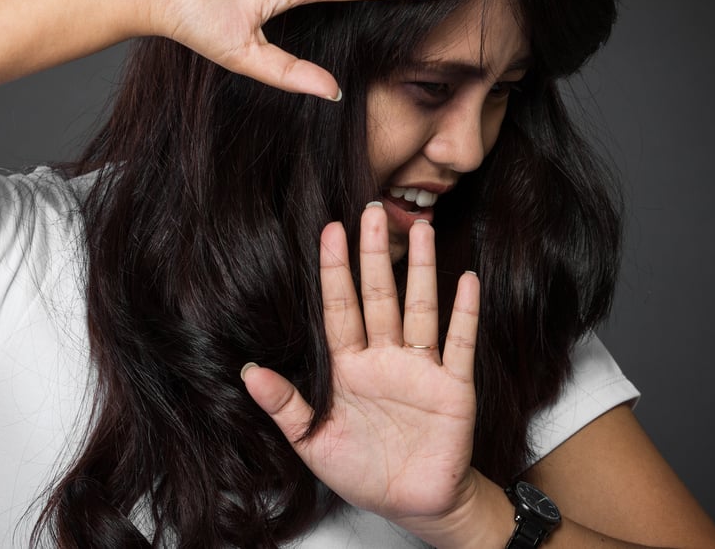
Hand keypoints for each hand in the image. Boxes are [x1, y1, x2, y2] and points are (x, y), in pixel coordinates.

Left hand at [242, 203, 479, 528]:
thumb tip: (247, 371)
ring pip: (420, 308)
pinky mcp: (453, 385)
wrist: (413, 503)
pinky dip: (464, 313)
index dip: (334, 271)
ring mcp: (421, 368)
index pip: (339, 309)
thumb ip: (286, 406)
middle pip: (379, 297)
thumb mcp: (313, 442)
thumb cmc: (363, 472)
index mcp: (349, 368)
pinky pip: (458, 343)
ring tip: (420, 228)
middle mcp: (385, 358)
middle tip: (370, 211)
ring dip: (420, 270)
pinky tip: (467, 281)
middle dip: (373, 255)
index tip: (328, 231)